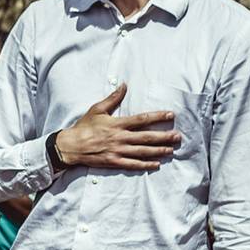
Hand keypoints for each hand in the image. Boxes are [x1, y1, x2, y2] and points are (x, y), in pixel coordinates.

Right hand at [53, 84, 179, 171]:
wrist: (72, 146)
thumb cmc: (84, 126)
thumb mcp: (97, 109)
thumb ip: (113, 98)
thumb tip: (123, 85)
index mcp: (117, 124)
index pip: (142, 119)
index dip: (158, 117)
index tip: (171, 115)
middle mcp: (120, 138)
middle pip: (146, 137)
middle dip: (164, 136)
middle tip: (178, 136)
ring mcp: (118, 151)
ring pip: (142, 151)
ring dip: (158, 150)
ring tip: (171, 150)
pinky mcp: (114, 161)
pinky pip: (133, 164)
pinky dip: (145, 165)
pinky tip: (156, 164)